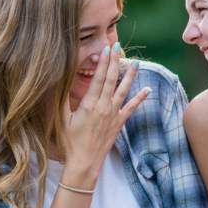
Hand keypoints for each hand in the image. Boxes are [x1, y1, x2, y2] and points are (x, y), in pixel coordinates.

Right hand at [63, 43, 148, 186]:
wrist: (84, 162)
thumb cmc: (69, 141)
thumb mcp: (62, 118)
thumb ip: (62, 99)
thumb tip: (60, 81)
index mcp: (90, 104)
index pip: (98, 78)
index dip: (103, 62)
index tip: (106, 49)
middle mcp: (104, 107)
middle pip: (111, 79)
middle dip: (115, 61)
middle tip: (118, 45)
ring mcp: (114, 115)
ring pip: (124, 90)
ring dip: (130, 75)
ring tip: (136, 62)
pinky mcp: (119, 123)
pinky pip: (132, 108)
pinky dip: (140, 98)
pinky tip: (147, 90)